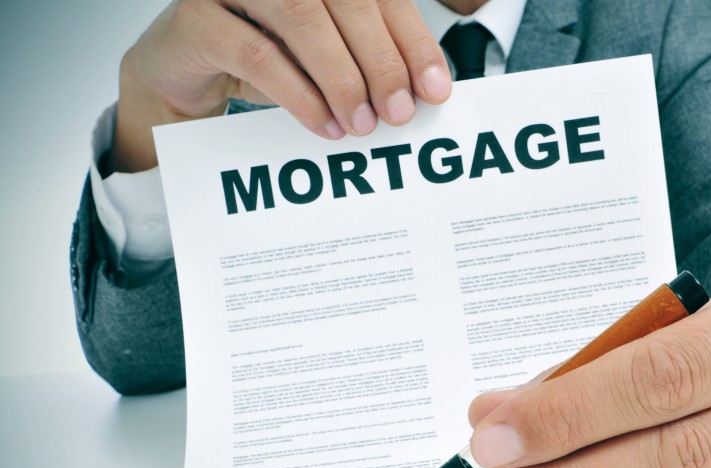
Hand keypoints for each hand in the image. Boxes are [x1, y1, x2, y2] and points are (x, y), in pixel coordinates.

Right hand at [111, 0, 450, 171]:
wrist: (186, 71)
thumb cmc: (264, 56)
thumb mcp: (325, 58)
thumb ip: (370, 61)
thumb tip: (423, 90)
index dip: (414, 41)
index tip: (437, 89)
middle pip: (347, 1)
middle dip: (382, 62)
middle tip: (399, 114)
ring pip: (302, 19)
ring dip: (341, 79)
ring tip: (362, 125)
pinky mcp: (198, 19)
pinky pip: (257, 55)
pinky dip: (300, 96)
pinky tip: (324, 125)